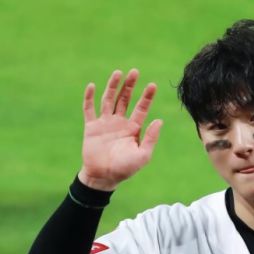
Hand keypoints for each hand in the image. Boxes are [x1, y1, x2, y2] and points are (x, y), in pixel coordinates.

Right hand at [79, 69, 162, 189]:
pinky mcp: (91, 127)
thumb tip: (159, 120)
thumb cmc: (125, 168)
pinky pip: (89, 109)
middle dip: (130, 86)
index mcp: (133, 128)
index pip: (141, 108)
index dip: (146, 97)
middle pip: (125, 99)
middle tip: (135, 72)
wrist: (104, 176)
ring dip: (113, 86)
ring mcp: (105, 123)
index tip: (152, 85)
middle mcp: (119, 123)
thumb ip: (150, 138)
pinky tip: (92, 85)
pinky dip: (89, 98)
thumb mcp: (143, 155)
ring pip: (109, 100)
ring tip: (118, 73)